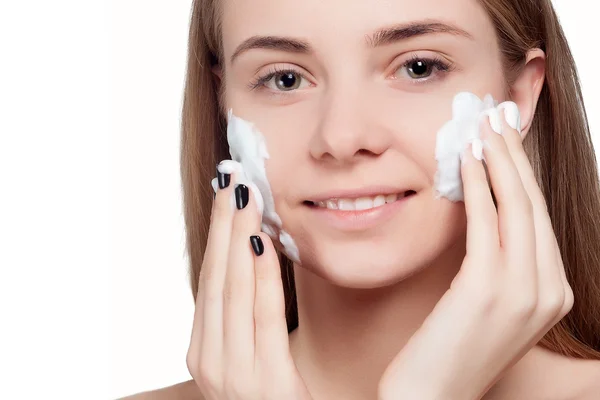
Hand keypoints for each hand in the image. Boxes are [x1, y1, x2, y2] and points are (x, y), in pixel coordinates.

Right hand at [187, 167, 312, 399]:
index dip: (217, 233)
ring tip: (248, 198)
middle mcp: (207, 360)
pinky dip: (261, 279)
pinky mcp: (262, 384)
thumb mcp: (251, 354)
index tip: (227, 194)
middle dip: (225, 225)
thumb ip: (247, 313)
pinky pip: (261, 319)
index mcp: (203, 349)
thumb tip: (257, 254)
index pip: (210, 279)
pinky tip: (264, 245)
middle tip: (234, 179)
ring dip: (240, 239)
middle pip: (216, 277)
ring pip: (232, 291)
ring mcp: (230, 374)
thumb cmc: (273, 397)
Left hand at [378, 110, 573, 399]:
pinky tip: (467, 159)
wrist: (431, 398)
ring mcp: (524, 291)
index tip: (506, 140)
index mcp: (551, 293)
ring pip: (516, 207)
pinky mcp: (489, 290)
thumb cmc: (450, 350)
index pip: (538, 220)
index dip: (522, 174)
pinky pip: (486, 223)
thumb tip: (485, 214)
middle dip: (514, 155)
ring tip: (483, 125)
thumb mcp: (485, 305)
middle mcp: (547, 290)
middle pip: (533, 205)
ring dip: (499, 159)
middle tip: (497, 117)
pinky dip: (478, 185)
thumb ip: (496, 264)